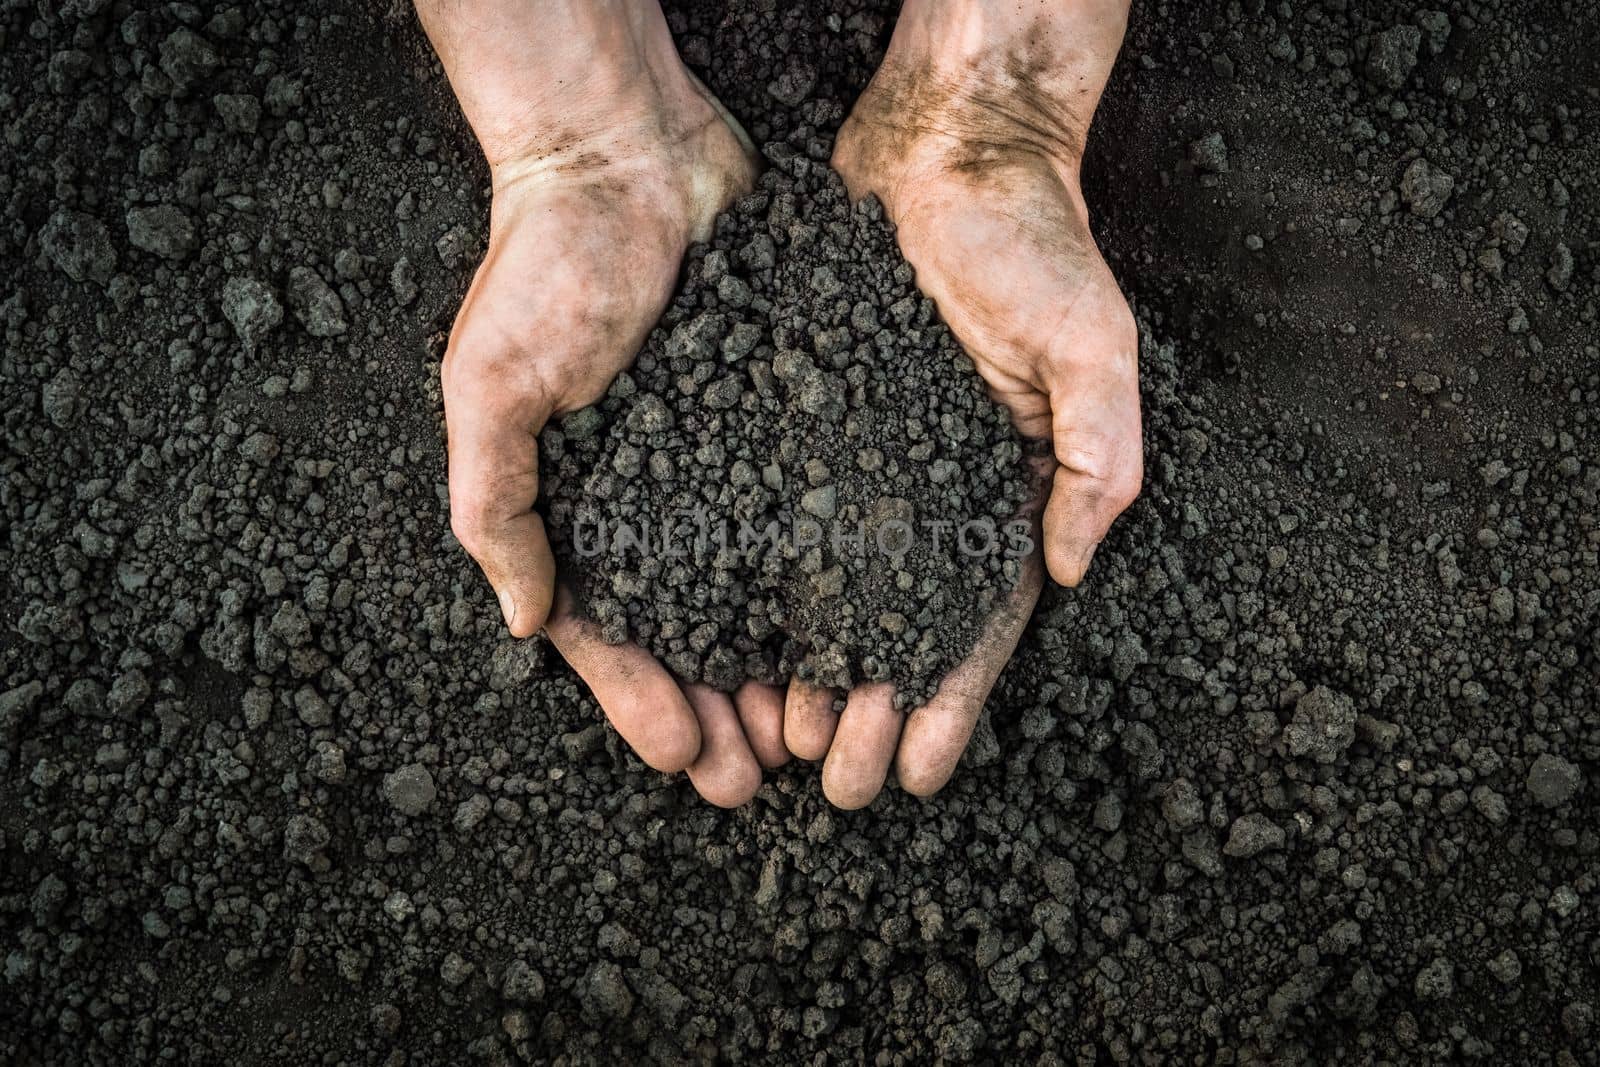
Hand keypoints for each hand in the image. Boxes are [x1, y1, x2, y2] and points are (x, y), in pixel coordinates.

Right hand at [421, 0, 784, 804]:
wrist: (628, 158)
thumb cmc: (543, 270)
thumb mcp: (489, 388)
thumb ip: (497, 505)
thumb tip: (525, 622)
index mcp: (575, 509)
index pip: (607, 633)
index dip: (641, 702)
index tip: (687, 757)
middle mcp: (651, 501)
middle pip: (689, 635)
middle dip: (720, 711)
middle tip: (762, 778)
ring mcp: (719, 467)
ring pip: (757, 595)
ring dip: (780, 669)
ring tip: (817, 733)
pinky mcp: (779, 426)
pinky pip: (806, 518)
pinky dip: (827, 581)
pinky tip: (861, 630)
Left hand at [790, 0, 1140, 806]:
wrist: (945, 155)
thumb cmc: (1033, 242)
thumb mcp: (1092, 348)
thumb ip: (1095, 457)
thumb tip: (1069, 569)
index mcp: (1001, 494)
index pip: (977, 624)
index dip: (950, 702)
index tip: (920, 774)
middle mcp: (928, 494)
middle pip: (893, 630)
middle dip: (868, 713)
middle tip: (834, 784)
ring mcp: (863, 465)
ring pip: (827, 594)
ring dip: (805, 672)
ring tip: (775, 739)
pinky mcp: (805, 425)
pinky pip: (776, 517)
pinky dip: (756, 585)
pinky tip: (728, 638)